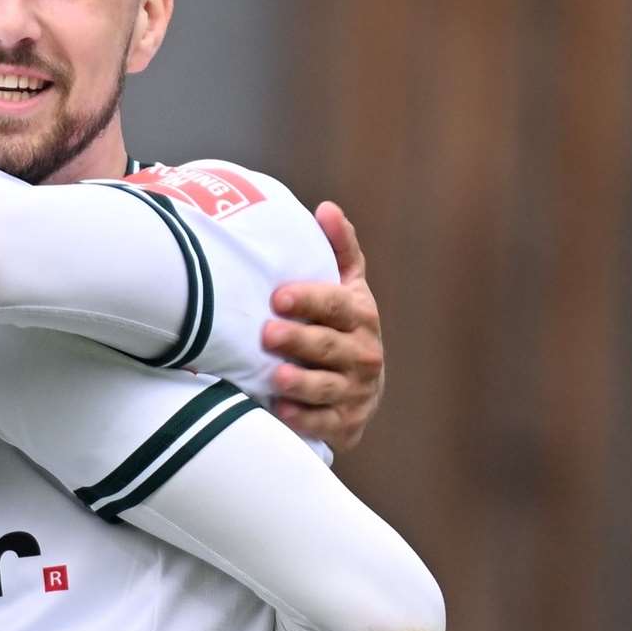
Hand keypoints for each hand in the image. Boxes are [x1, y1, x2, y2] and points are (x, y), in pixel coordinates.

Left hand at [262, 201, 383, 451]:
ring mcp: (355, 390)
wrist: (360, 387)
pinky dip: (305, 418)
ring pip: (327, 386)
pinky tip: (281, 410)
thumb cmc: (341, 325)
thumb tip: (326, 208)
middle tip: (268, 333)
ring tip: (275, 376)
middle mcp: (363, 353)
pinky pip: (325, 422)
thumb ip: (340, 249)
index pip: (337, 304)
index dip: (310, 299)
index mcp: (360, 315)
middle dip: (299, 340)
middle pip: (329, 346)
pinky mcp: (346, 422)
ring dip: (301, 382)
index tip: (279, 296)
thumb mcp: (347, 287)